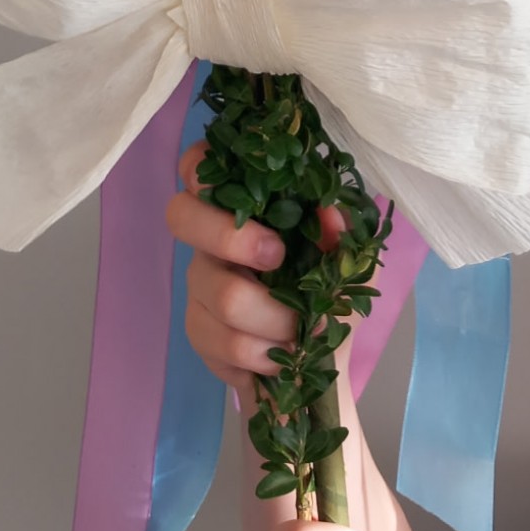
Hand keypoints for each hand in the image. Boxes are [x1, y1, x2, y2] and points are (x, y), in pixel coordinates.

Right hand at [166, 143, 344, 400]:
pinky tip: (281, 356)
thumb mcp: (348, 262)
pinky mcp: (197, 330)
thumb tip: (329, 214)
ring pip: (222, 294)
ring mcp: (198, 285)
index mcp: (243, 208)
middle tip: (278, 259)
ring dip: (276, 319)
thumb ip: (340, 234)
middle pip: (182, 216)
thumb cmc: (328, 297)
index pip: (198, 166)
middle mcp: (210, 240)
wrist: (317, 365)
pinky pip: (225, 341)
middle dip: (234, 238)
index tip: (250, 189)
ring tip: (304, 333)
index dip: (203, 165)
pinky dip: (265, 353)